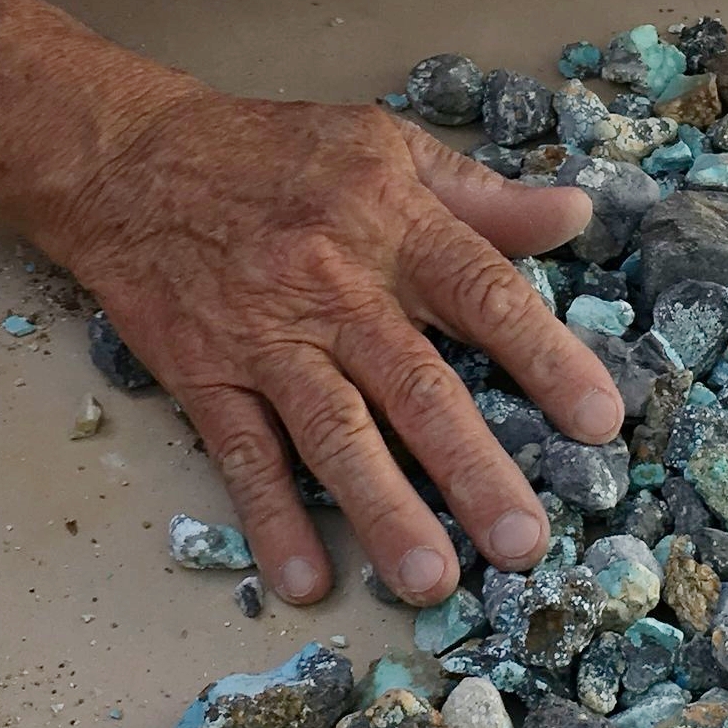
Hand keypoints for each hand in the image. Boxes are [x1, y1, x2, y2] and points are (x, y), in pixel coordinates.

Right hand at [64, 85, 624, 608]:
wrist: (128, 159)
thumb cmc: (273, 153)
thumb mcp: (385, 146)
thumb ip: (483, 195)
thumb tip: (577, 215)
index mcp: (393, 223)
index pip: (484, 294)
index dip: (545, 358)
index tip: (600, 421)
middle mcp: (335, 285)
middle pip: (415, 385)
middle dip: (474, 468)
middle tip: (526, 542)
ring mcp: (266, 337)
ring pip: (333, 433)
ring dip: (383, 510)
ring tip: (432, 582)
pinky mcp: (205, 375)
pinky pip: (242, 455)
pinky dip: (270, 519)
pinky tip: (304, 579)